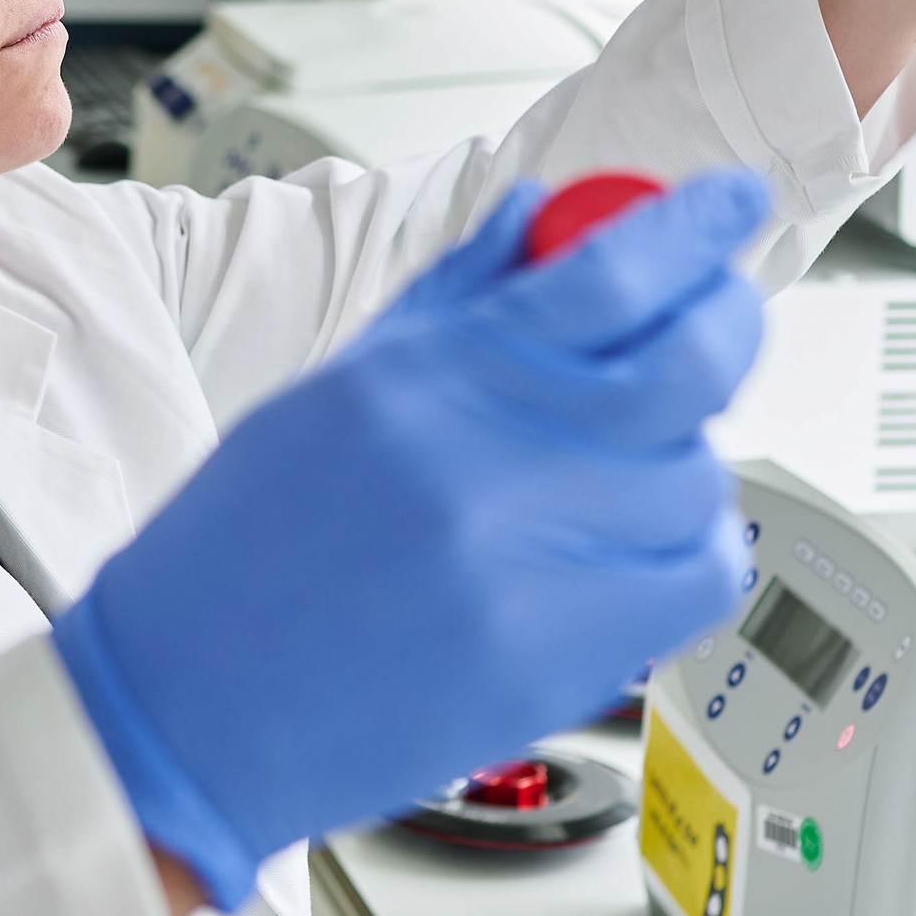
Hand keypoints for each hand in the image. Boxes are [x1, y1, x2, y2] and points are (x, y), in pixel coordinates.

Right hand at [52, 171, 766, 904]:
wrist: (188, 709)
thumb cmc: (242, 556)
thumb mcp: (332, 395)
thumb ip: (452, 301)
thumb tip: (539, 218)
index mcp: (420, 381)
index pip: (604, 273)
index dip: (690, 228)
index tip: (727, 205)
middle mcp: (479, 464)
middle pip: (684, 367)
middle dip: (724, 320)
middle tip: (716, 312)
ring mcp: (526, 567)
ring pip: (695, 477)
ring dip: (683, 452)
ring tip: (622, 461)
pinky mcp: (556, 660)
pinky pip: (697, 579)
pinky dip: (691, 546)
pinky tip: (638, 540)